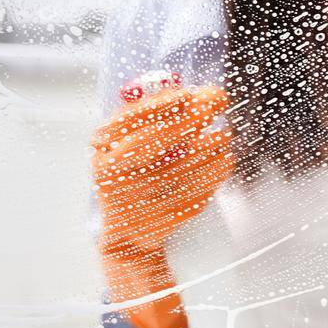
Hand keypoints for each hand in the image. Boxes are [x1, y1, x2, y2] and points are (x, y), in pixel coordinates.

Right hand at [92, 85, 232, 327]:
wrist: (128, 234)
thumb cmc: (136, 174)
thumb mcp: (132, 143)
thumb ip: (152, 118)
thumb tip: (189, 92)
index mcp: (101, 149)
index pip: (126, 121)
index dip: (157, 106)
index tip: (187, 94)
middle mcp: (110, 175)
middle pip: (152, 142)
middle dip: (190, 119)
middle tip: (218, 102)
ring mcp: (131, 202)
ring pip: (175, 170)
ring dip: (207, 148)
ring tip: (225, 135)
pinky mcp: (153, 224)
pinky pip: (188, 197)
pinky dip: (211, 178)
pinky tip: (225, 161)